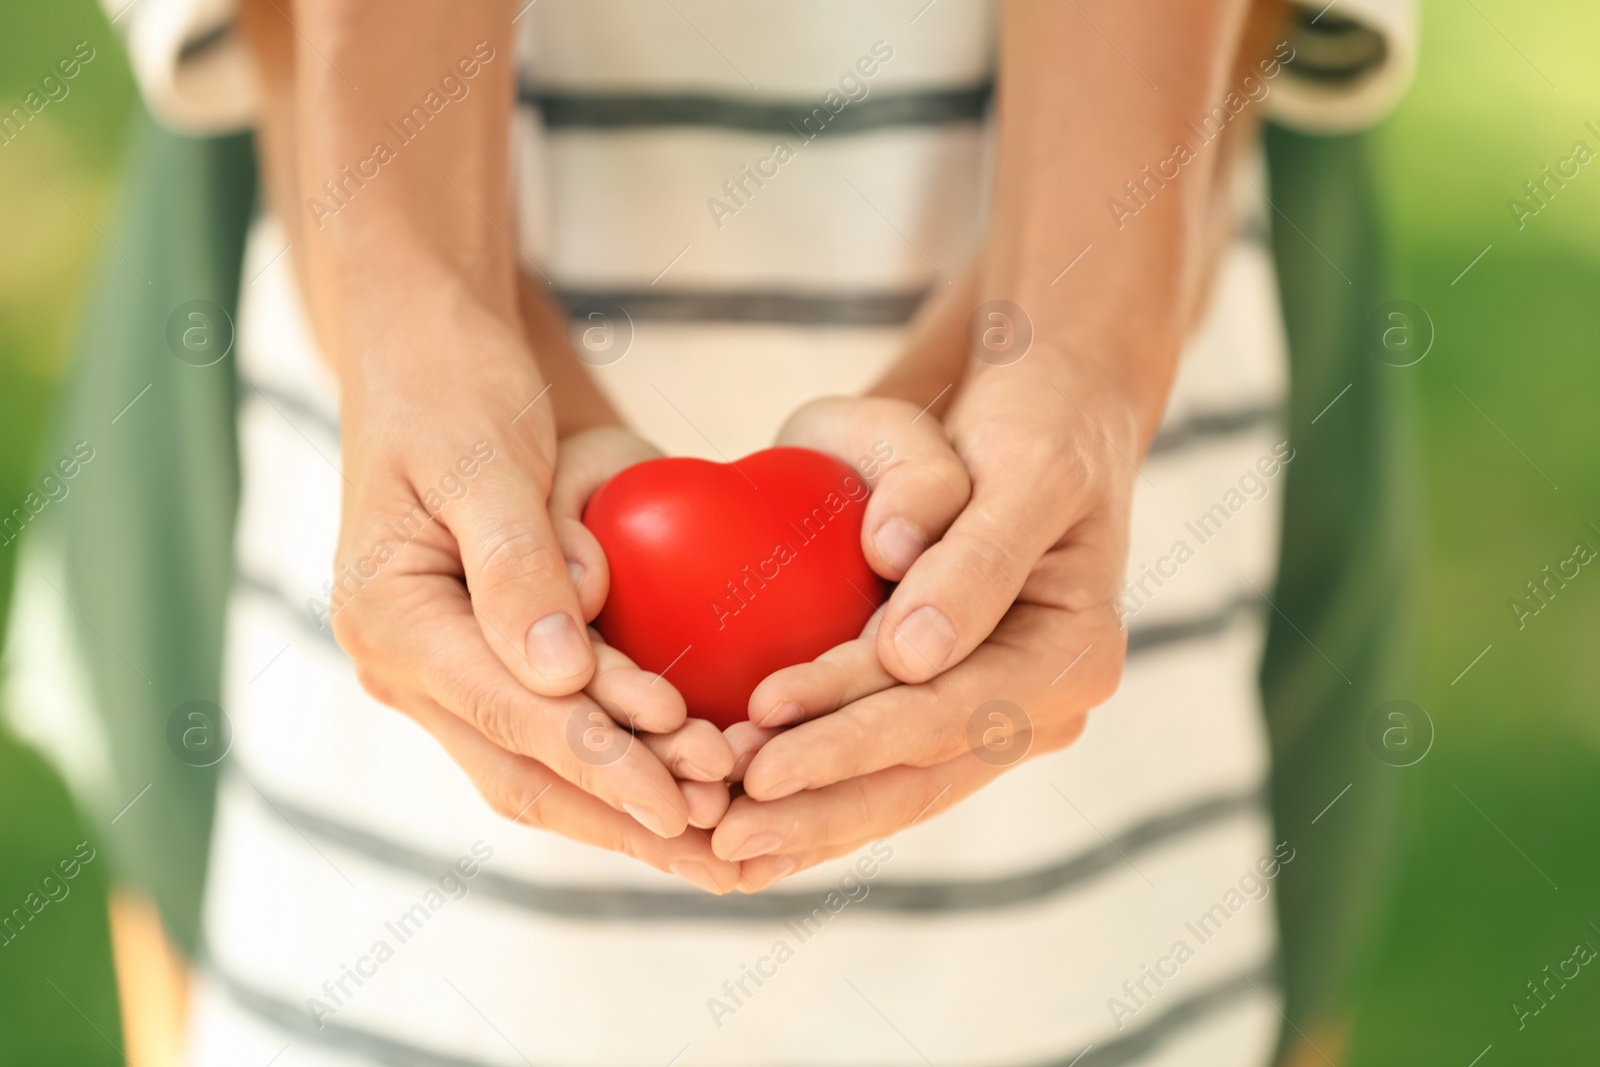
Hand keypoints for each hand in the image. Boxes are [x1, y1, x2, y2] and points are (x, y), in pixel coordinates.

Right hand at [329, 296, 736, 890]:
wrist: (422, 349)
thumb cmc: (452, 385)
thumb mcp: (482, 460)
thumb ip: (518, 563)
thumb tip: (558, 675)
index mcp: (392, 621)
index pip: (513, 717)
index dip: (605, 762)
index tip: (686, 798)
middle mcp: (408, 664)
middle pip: (525, 770)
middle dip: (626, 812)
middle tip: (724, 841)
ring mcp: (442, 670)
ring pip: (538, 769)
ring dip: (626, 803)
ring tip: (719, 830)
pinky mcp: (483, 660)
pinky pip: (551, 732)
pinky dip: (617, 760)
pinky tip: (682, 781)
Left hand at [714, 352, 1135, 886]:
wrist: (1040, 414)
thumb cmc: (1031, 424)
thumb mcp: (1022, 464)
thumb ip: (977, 553)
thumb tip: (911, 655)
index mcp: (1074, 656)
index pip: (947, 711)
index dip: (853, 732)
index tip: (758, 729)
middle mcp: (1043, 705)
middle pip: (920, 776)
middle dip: (819, 804)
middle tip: (723, 826)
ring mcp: (996, 717)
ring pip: (898, 793)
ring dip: (812, 823)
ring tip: (723, 845)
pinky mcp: (948, 711)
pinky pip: (883, 772)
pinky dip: (822, 806)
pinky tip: (757, 842)